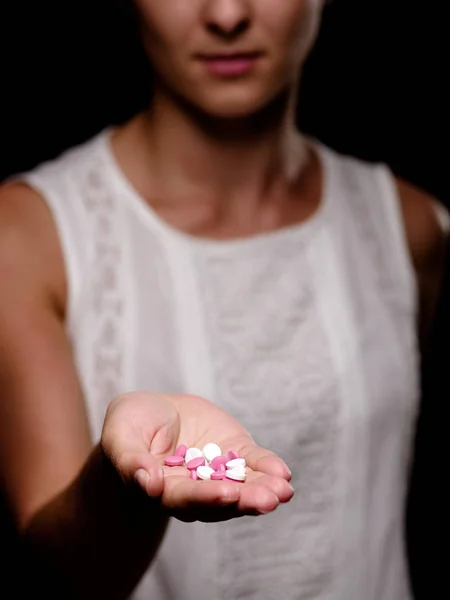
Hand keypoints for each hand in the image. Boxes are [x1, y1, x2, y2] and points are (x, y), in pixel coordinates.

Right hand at [101, 392, 293, 521]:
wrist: (153, 412)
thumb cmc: (129, 424)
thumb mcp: (120, 434)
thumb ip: (129, 459)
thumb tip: (147, 483)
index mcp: (162, 489)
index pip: (184, 497)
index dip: (205, 496)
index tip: (226, 494)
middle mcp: (193, 488)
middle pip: (220, 500)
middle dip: (244, 500)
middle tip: (268, 500)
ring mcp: (217, 472)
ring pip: (242, 486)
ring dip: (263, 490)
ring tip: (282, 491)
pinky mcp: (234, 453)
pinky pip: (252, 464)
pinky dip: (268, 468)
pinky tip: (283, 474)